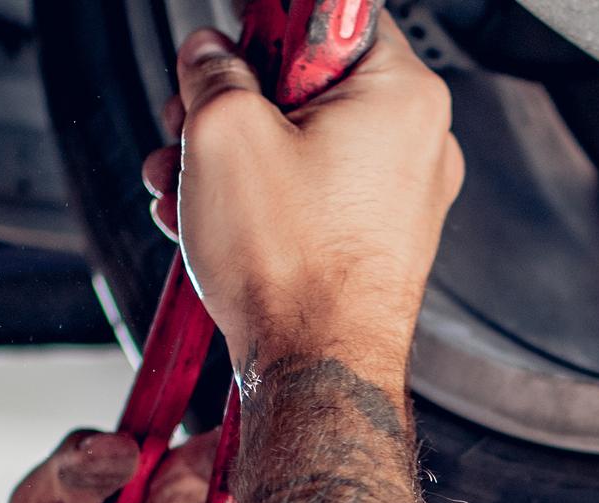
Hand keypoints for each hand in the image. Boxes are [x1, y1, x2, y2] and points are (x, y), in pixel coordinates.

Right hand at [141, 16, 463, 376]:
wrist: (316, 370)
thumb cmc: (292, 267)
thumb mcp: (222, 134)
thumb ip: (213, 73)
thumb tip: (209, 56)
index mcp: (401, 95)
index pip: (335, 15)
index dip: (270, 22)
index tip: (237, 34)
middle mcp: (417, 142)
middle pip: (309, 83)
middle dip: (233, 102)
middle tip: (189, 121)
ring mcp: (400, 196)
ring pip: (301, 142)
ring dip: (230, 156)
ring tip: (182, 185)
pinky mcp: (377, 239)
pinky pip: (312, 192)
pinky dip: (258, 198)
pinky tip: (209, 221)